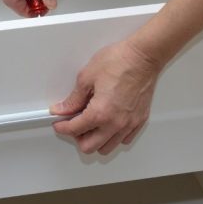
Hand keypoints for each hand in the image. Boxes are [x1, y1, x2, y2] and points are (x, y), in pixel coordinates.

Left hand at [51, 39, 161, 154]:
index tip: (58, 124)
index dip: (61, 127)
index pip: (74, 130)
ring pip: (107, 147)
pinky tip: (107, 123)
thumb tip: (63, 109)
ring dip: (95, 139)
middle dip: (77, 137)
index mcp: (100, 113)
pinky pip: (124, 139)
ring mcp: (129, 124)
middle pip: (89, 147)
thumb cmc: (119, 62)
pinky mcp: (139, 120)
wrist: (144, 56)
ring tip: (90, 124)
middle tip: (74, 124)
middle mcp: (115, 123)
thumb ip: (73, 99)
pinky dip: (113, 136)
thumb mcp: (87, 78)